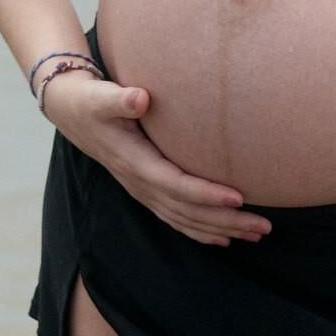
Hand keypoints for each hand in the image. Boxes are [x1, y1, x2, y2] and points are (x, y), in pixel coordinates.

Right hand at [43, 71, 270, 246]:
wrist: (72, 113)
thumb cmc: (91, 101)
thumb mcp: (99, 97)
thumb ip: (119, 99)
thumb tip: (139, 97)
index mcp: (135, 162)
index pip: (175, 184)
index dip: (206, 194)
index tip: (238, 198)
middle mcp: (140, 183)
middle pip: (188, 210)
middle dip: (226, 221)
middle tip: (263, 226)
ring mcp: (143, 191)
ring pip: (186, 219)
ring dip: (221, 229)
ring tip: (256, 235)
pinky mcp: (147, 190)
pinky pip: (177, 218)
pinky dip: (201, 231)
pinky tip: (225, 239)